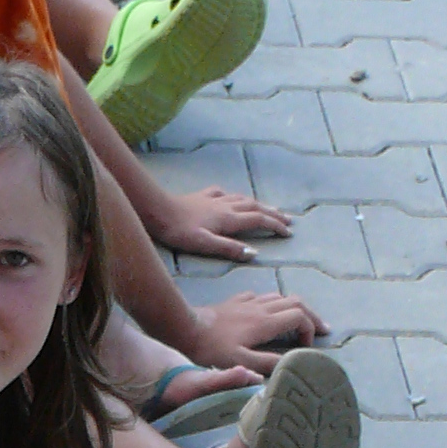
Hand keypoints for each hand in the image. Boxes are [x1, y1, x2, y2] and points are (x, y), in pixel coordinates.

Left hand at [146, 181, 293, 262]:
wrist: (157, 211)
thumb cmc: (179, 231)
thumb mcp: (205, 244)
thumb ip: (229, 249)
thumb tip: (254, 253)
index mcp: (228, 219)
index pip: (259, 220)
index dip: (275, 226)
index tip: (288, 233)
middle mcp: (225, 206)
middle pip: (255, 207)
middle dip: (273, 214)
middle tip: (288, 220)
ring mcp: (213, 199)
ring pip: (242, 198)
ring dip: (258, 204)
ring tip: (268, 208)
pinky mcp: (201, 196)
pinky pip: (222, 194)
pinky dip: (233, 196)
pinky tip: (230, 197)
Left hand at [188, 285, 324, 364]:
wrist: (184, 328)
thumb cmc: (210, 349)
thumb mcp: (240, 362)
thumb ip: (267, 363)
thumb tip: (291, 365)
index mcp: (265, 322)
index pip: (299, 316)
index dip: (310, 329)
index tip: (307, 346)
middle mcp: (260, 307)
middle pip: (295, 301)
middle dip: (311, 315)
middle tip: (321, 330)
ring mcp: (247, 302)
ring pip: (279, 296)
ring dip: (294, 308)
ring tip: (300, 322)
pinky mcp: (234, 302)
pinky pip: (259, 296)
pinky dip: (272, 303)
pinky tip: (267, 312)